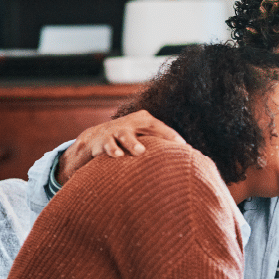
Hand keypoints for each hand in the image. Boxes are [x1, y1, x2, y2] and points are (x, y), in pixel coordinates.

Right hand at [56, 110, 184, 184]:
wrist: (94, 139)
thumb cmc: (127, 141)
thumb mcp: (142, 138)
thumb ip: (159, 145)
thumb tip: (184, 158)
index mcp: (144, 121)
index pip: (161, 127)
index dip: (171, 135)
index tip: (184, 146)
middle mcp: (131, 123)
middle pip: (147, 127)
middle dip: (160, 136)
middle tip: (170, 148)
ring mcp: (116, 131)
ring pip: (125, 135)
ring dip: (132, 143)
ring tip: (140, 152)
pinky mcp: (102, 140)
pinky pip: (108, 145)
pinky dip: (112, 150)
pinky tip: (118, 156)